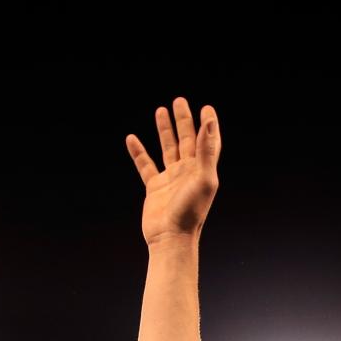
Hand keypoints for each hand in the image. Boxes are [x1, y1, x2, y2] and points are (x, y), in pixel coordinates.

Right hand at [126, 98, 220, 244]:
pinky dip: (138, 152)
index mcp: (202, 170)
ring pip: (167, 149)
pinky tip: (131, 138)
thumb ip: (207, 150)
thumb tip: (209, 122)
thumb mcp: (203, 179)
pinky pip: (145, 165)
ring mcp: (171, 180)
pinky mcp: (155, 188)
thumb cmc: (191, 212)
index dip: (208, 126)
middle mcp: (188, 173)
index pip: (208, 142)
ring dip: (165, 130)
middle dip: (184, 121)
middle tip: (179, 101)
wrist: (171, 238)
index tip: (206, 109)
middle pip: (187, 140)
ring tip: (160, 110)